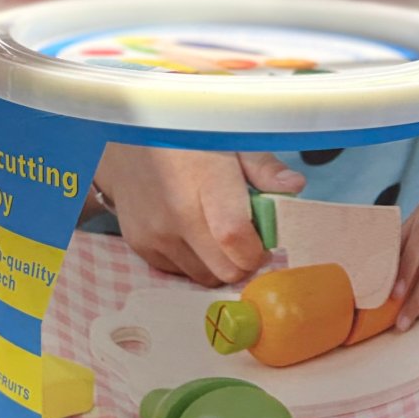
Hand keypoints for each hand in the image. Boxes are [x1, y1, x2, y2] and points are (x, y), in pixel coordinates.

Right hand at [94, 146, 305, 285]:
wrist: (124, 142)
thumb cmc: (187, 141)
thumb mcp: (231, 141)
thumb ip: (263, 167)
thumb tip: (294, 186)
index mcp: (204, 180)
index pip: (235, 238)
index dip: (257, 251)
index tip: (264, 243)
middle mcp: (175, 212)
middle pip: (224, 269)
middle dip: (242, 262)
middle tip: (245, 240)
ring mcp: (154, 233)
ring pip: (204, 277)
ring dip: (218, 264)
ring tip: (216, 234)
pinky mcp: (139, 245)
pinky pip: (179, 272)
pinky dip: (193, 262)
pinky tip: (192, 235)